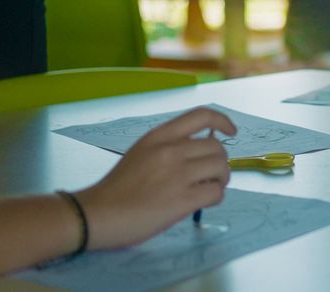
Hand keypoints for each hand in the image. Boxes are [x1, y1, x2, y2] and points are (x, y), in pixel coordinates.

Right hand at [74, 107, 235, 249]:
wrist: (98, 213)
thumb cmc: (118, 186)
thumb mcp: (142, 152)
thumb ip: (169, 147)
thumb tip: (200, 153)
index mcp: (159, 135)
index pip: (201, 115)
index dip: (223, 120)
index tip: (232, 131)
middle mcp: (171, 150)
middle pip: (217, 147)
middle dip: (220, 161)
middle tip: (212, 175)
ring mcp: (177, 174)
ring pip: (221, 168)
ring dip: (221, 179)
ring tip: (208, 188)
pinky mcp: (182, 200)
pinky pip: (216, 192)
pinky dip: (215, 197)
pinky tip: (203, 202)